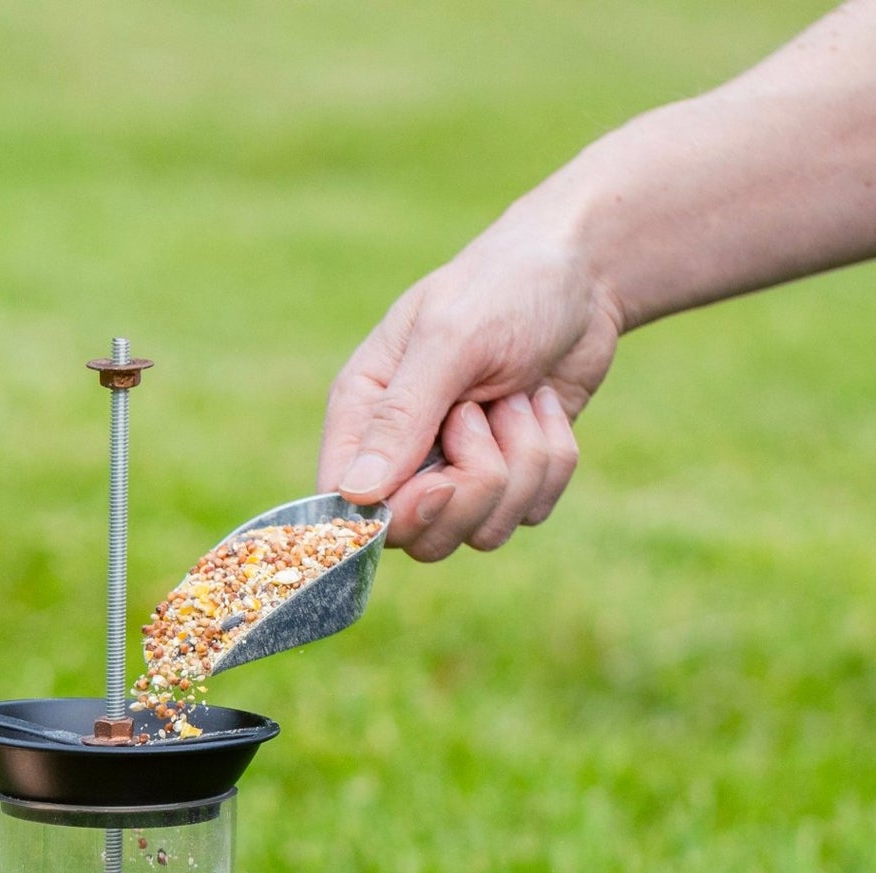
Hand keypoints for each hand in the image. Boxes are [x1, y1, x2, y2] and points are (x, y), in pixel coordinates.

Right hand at [317, 228, 623, 558]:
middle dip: (474, 487)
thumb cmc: (505, 287)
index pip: (349, 508)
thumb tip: (353, 496)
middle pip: (420, 537)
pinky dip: (552, 460)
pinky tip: (542, 406)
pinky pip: (530, 513)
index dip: (398, 514)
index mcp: (362, 416)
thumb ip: (400, 418)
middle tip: (487, 415)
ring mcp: (456, 473)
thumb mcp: (451, 339)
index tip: (443, 479)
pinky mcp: (510, 481)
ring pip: (480, 532)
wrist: (584, 274)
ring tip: (518, 397)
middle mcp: (401, 456)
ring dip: (521, 464)